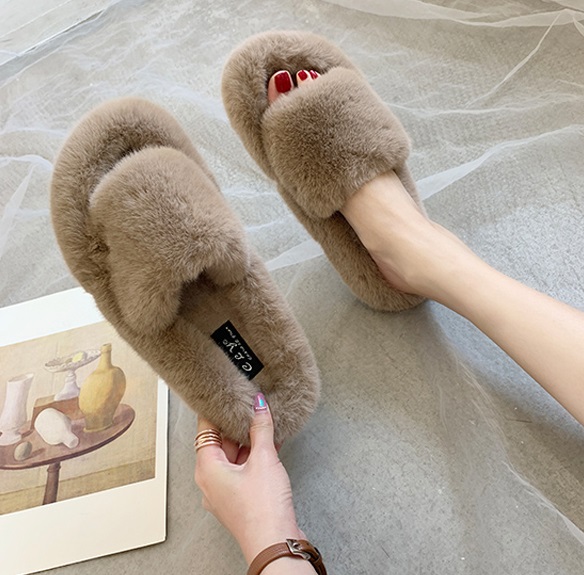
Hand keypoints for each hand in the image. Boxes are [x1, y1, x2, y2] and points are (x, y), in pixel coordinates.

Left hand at [194, 393, 303, 564]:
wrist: (274, 542)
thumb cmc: (262, 509)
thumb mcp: (263, 458)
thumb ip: (261, 428)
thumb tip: (258, 406)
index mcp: (207, 468)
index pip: (205, 429)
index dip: (216, 410)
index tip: (225, 396)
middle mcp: (210, 480)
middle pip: (219, 442)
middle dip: (236, 426)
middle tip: (249, 407)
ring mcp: (223, 492)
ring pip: (231, 457)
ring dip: (247, 441)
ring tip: (263, 424)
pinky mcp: (237, 499)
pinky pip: (240, 470)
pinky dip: (252, 457)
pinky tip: (269, 446)